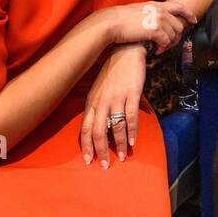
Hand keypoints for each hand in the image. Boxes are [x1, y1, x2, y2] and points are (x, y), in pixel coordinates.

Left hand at [81, 43, 145, 165]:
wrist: (126, 50)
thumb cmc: (112, 71)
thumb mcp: (99, 89)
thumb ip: (98, 107)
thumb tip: (101, 127)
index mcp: (92, 101)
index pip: (85, 128)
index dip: (86, 146)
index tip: (87, 160)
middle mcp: (101, 101)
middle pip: (97, 131)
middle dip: (100, 151)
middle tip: (104, 166)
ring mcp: (117, 98)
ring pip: (115, 126)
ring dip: (118, 145)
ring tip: (122, 157)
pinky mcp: (132, 94)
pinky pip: (131, 117)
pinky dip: (132, 131)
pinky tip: (133, 142)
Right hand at [95, 0, 195, 53]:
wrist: (111, 22)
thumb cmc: (121, 18)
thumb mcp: (139, 10)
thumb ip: (151, 13)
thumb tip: (155, 21)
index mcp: (157, 4)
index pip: (180, 7)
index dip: (189, 14)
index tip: (193, 21)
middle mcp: (160, 11)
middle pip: (179, 25)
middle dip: (176, 37)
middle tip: (168, 45)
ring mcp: (159, 20)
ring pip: (174, 35)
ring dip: (169, 44)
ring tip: (160, 49)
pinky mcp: (155, 30)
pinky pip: (166, 41)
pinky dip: (163, 48)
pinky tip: (156, 51)